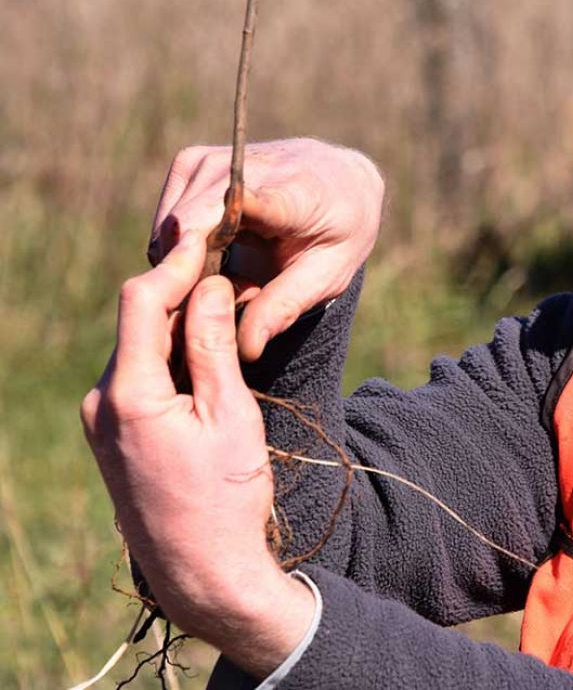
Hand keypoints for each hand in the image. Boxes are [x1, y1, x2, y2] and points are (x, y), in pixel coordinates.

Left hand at [82, 231, 314, 676]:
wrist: (201, 571)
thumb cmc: (225, 496)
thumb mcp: (232, 413)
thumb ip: (214, 344)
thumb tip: (208, 285)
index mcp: (129, 393)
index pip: (141, 299)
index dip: (177, 263)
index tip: (209, 236)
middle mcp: (102, 400)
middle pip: (139, 319)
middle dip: (184, 292)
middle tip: (235, 275)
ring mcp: (102, 419)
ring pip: (140, 346)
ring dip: (181, 325)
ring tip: (232, 315)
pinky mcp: (113, 434)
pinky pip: (140, 375)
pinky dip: (172, 357)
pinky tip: (210, 359)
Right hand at [151, 138, 383, 359]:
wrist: (340, 180)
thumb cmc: (339, 231)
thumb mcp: (328, 274)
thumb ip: (284, 307)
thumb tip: (245, 350)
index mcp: (291, 190)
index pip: (238, 202)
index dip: (210, 243)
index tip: (203, 286)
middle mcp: (245, 165)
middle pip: (189, 225)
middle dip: (191, 275)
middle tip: (215, 309)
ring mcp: (213, 159)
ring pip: (170, 228)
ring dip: (185, 265)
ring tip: (225, 282)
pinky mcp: (192, 162)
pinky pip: (167, 222)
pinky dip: (180, 250)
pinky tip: (213, 262)